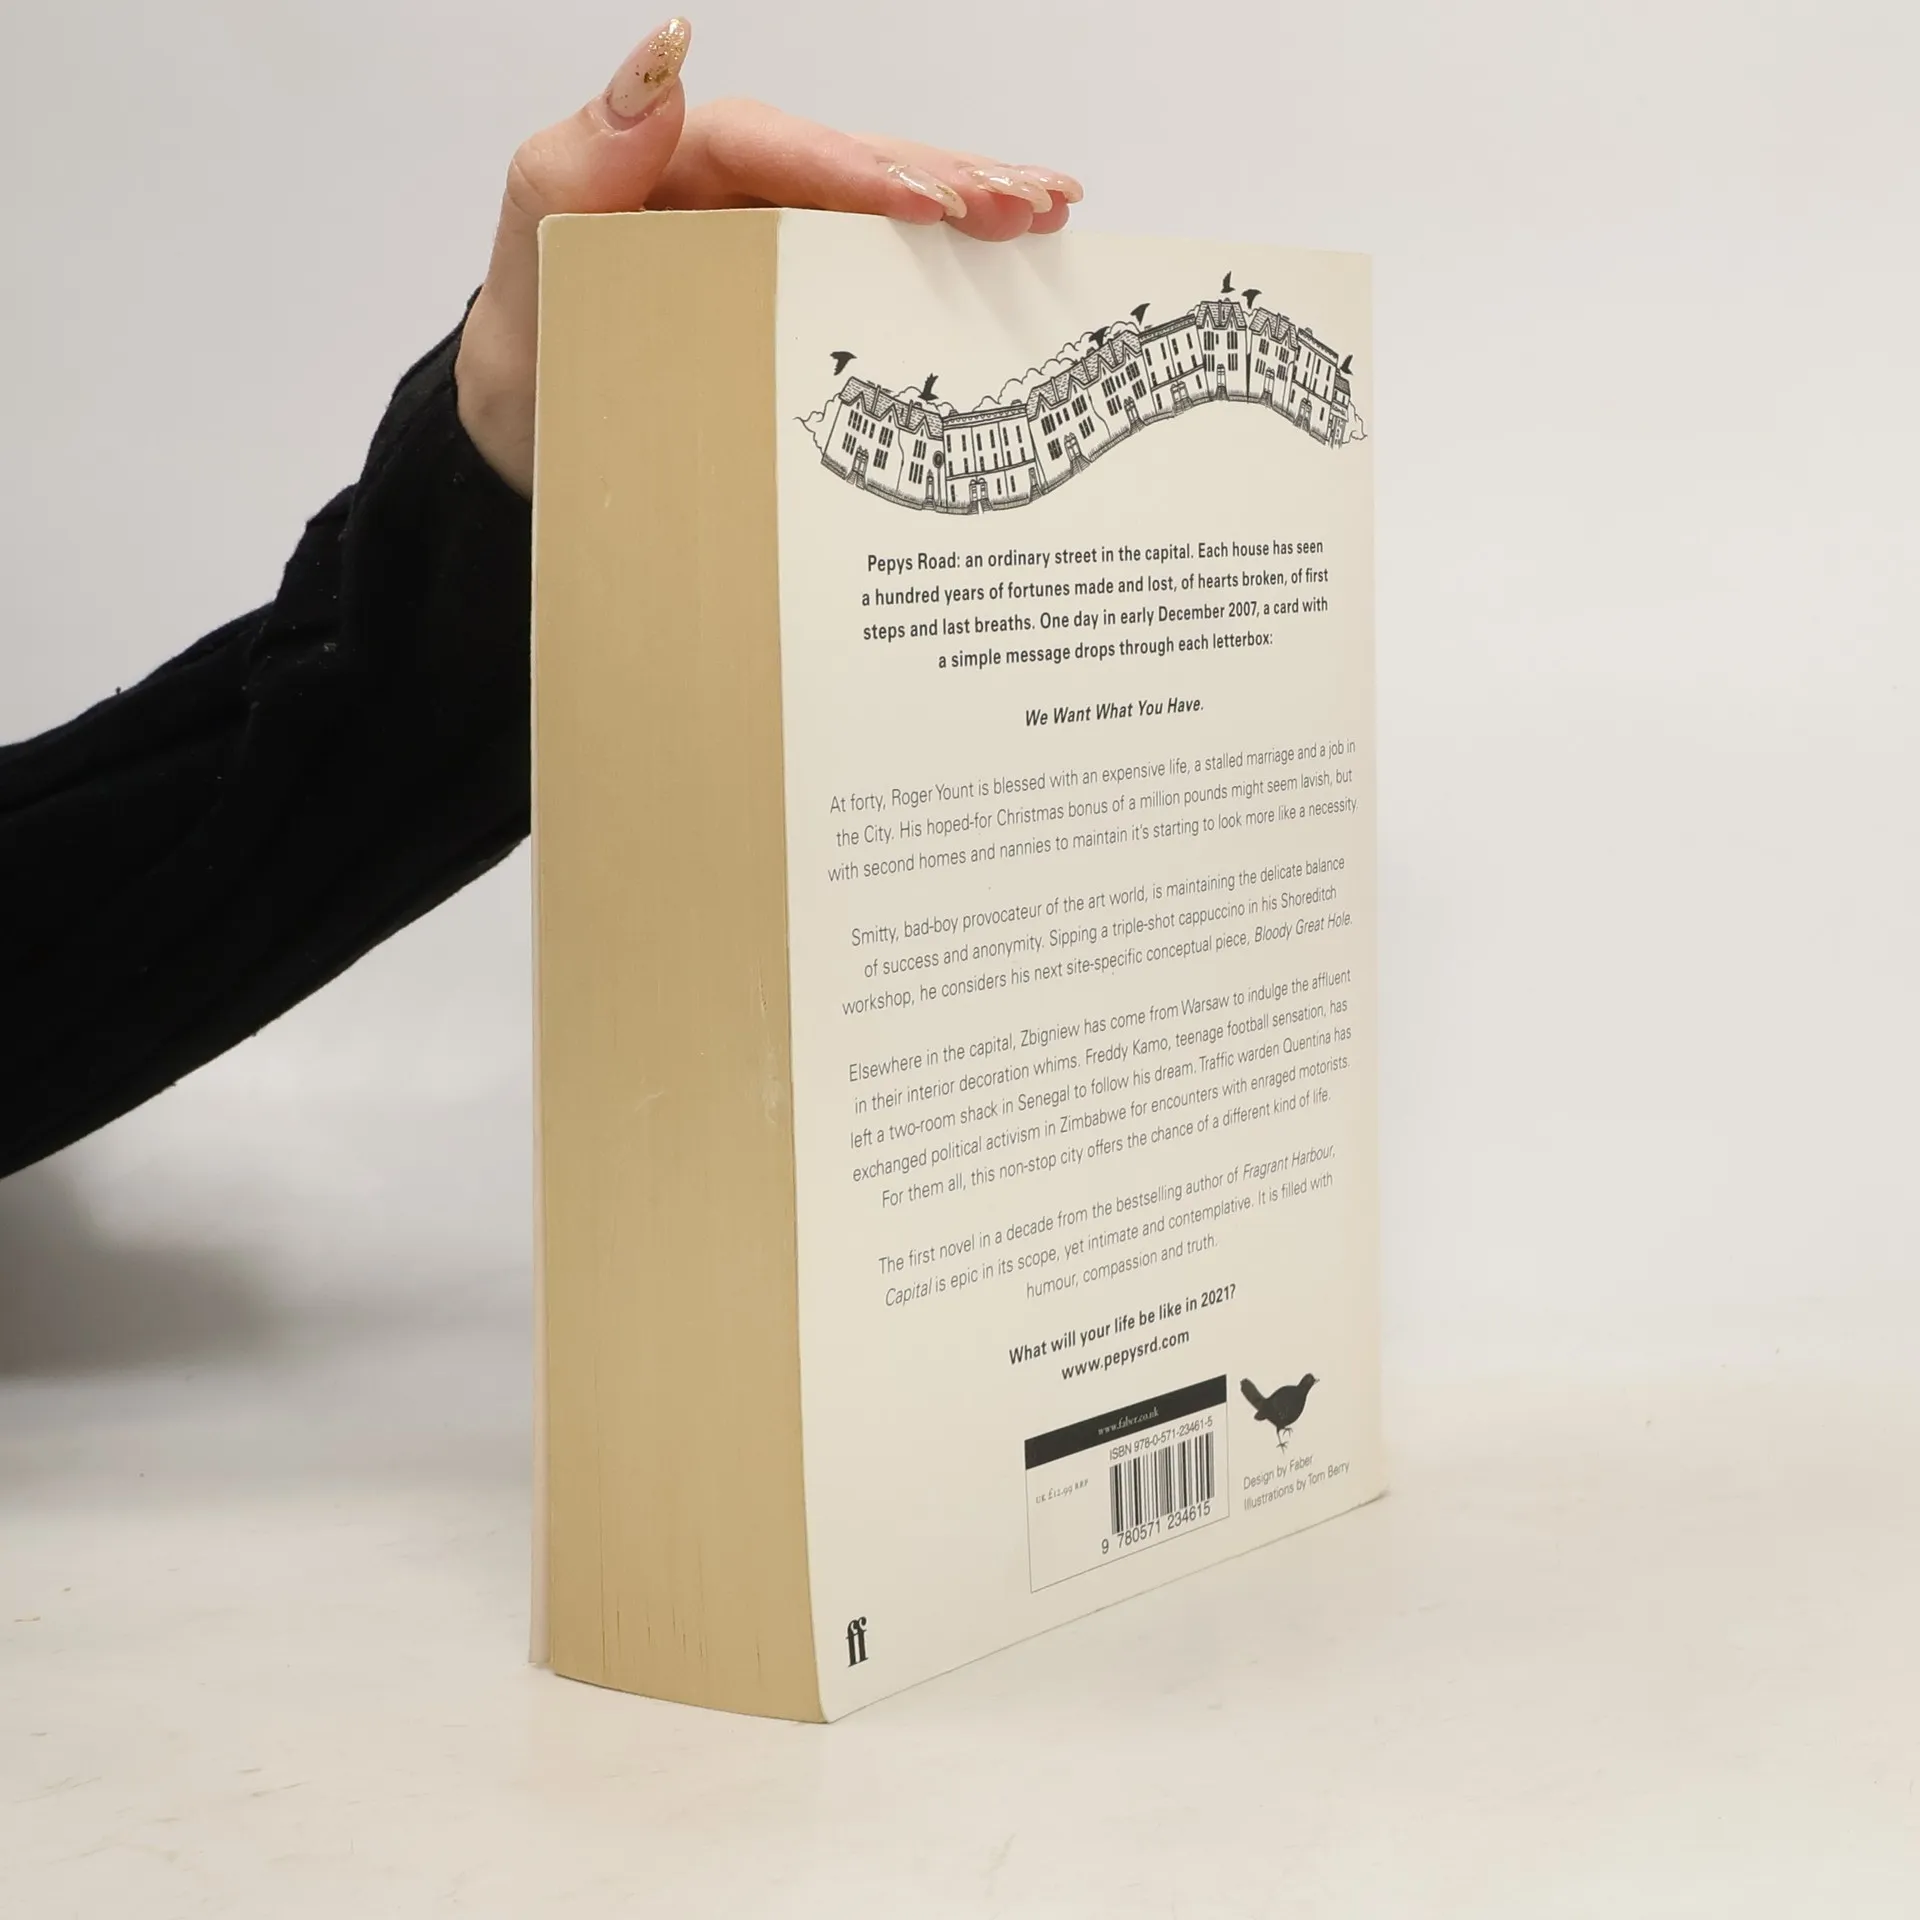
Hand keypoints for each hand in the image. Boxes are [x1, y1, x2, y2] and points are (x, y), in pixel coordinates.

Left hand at [455, 17, 1083, 495]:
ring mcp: (772, 245)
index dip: (856, 171)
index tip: (927, 201)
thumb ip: (569, 172)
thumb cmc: (529, 362)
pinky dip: (944, 263)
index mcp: (672, 173)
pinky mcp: (798, 294)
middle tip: (1026, 203)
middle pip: (851, 168)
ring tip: (1047, 214)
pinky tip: (1012, 257)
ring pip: (879, 213)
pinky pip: (876, 267)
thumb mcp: (529, 272)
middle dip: (945, 178)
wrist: (531, 440)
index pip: (775, 150)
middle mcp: (733, 197)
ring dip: (968, 209)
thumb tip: (657, 66)